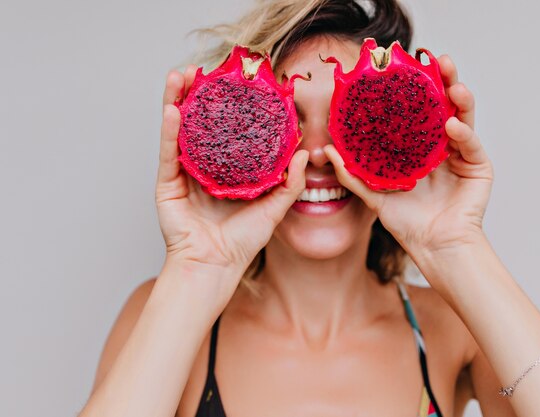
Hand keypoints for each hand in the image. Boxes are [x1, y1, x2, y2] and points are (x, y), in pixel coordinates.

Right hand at [156, 66, 307, 279]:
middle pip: (201, 122)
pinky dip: (170, 129)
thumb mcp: (273, 208)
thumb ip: (290, 183)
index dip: (230, 106)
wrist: (216, 266)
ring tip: (182, 74)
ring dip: (178, 100)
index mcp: (227, 170)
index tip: (238, 82)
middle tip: (206, 69)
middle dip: (201, 95)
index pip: (228, 130)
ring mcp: (184, 172)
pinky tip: (173, 106)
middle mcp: (204, 166)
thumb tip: (306, 153)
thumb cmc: (242, 242)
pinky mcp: (167, 183)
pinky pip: (169, 151)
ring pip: (180, 129)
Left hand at [325, 55, 492, 255]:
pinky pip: (471, 144)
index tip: (404, 67)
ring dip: (459, 97)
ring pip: (464, 116)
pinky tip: (452, 124)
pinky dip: (464, 132)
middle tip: (438, 60)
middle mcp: (441, 145)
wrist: (432, 247)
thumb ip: (354, 175)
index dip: (414, 88)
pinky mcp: (478, 167)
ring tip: (451, 83)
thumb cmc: (407, 222)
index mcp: (419, 147)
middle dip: (443, 80)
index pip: (418, 110)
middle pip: (444, 105)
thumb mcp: (375, 194)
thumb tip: (328, 151)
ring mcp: (462, 154)